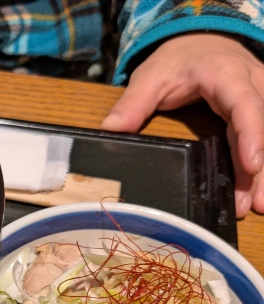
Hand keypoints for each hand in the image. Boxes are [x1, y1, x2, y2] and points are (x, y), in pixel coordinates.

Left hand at [102, 33, 263, 217]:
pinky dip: (263, 165)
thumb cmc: (177, 60)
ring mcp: (262, 96)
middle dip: (258, 169)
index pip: (244, 105)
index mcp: (226, 75)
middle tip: (251, 205)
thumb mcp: (150, 77)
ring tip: (259, 205)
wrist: (201, 41)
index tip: (252, 165)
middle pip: (263, 126)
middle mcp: (253, 84)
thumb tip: (110, 129)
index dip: (251, 135)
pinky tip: (261, 190)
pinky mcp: (262, 108)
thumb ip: (132, 103)